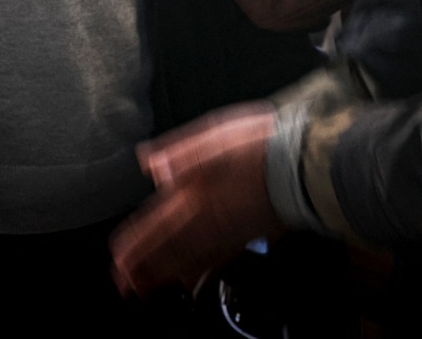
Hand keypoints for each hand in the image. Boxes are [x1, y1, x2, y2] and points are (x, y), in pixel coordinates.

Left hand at [110, 103, 283, 296]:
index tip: (117, 257)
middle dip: (142, 268)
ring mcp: (227, 231)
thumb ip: (178, 151)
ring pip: (188, 259)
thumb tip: (149, 165)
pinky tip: (193, 279)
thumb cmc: (263, 145)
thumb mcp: (215, 133)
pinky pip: (216, 261)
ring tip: (146, 288)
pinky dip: (200, 273)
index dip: (133, 243)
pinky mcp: (247, 236)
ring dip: (164, 275)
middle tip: (124, 283)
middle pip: (166, 249)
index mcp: (192, 191)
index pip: (153, 223)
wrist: (304, 164)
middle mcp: (206, 218)